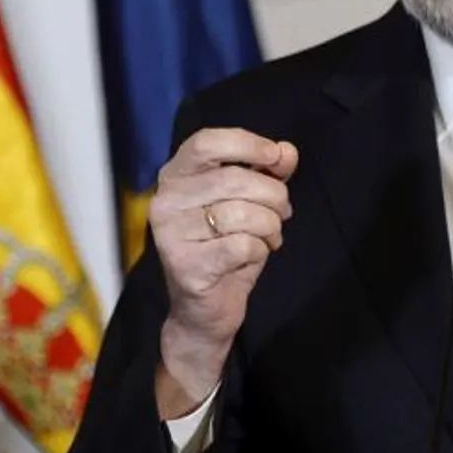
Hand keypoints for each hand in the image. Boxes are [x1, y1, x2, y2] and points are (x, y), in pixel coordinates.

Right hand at [147, 127, 297, 416]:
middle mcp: (166, 201)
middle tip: (281, 214)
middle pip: (236, 180)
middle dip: (274, 197)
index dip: (248, 144)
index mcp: (176, 176)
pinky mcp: (185, 265)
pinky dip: (260, 251)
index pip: (207, 141)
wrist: (204, 311)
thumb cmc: (226, 248)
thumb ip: (268, 173)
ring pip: (243, 213)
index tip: (276, 159)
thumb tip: (287, 151)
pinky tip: (251, 258)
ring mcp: (171, 234)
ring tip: (267, 238)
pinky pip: (243, 245)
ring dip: (270, 227)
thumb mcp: (251, 203)